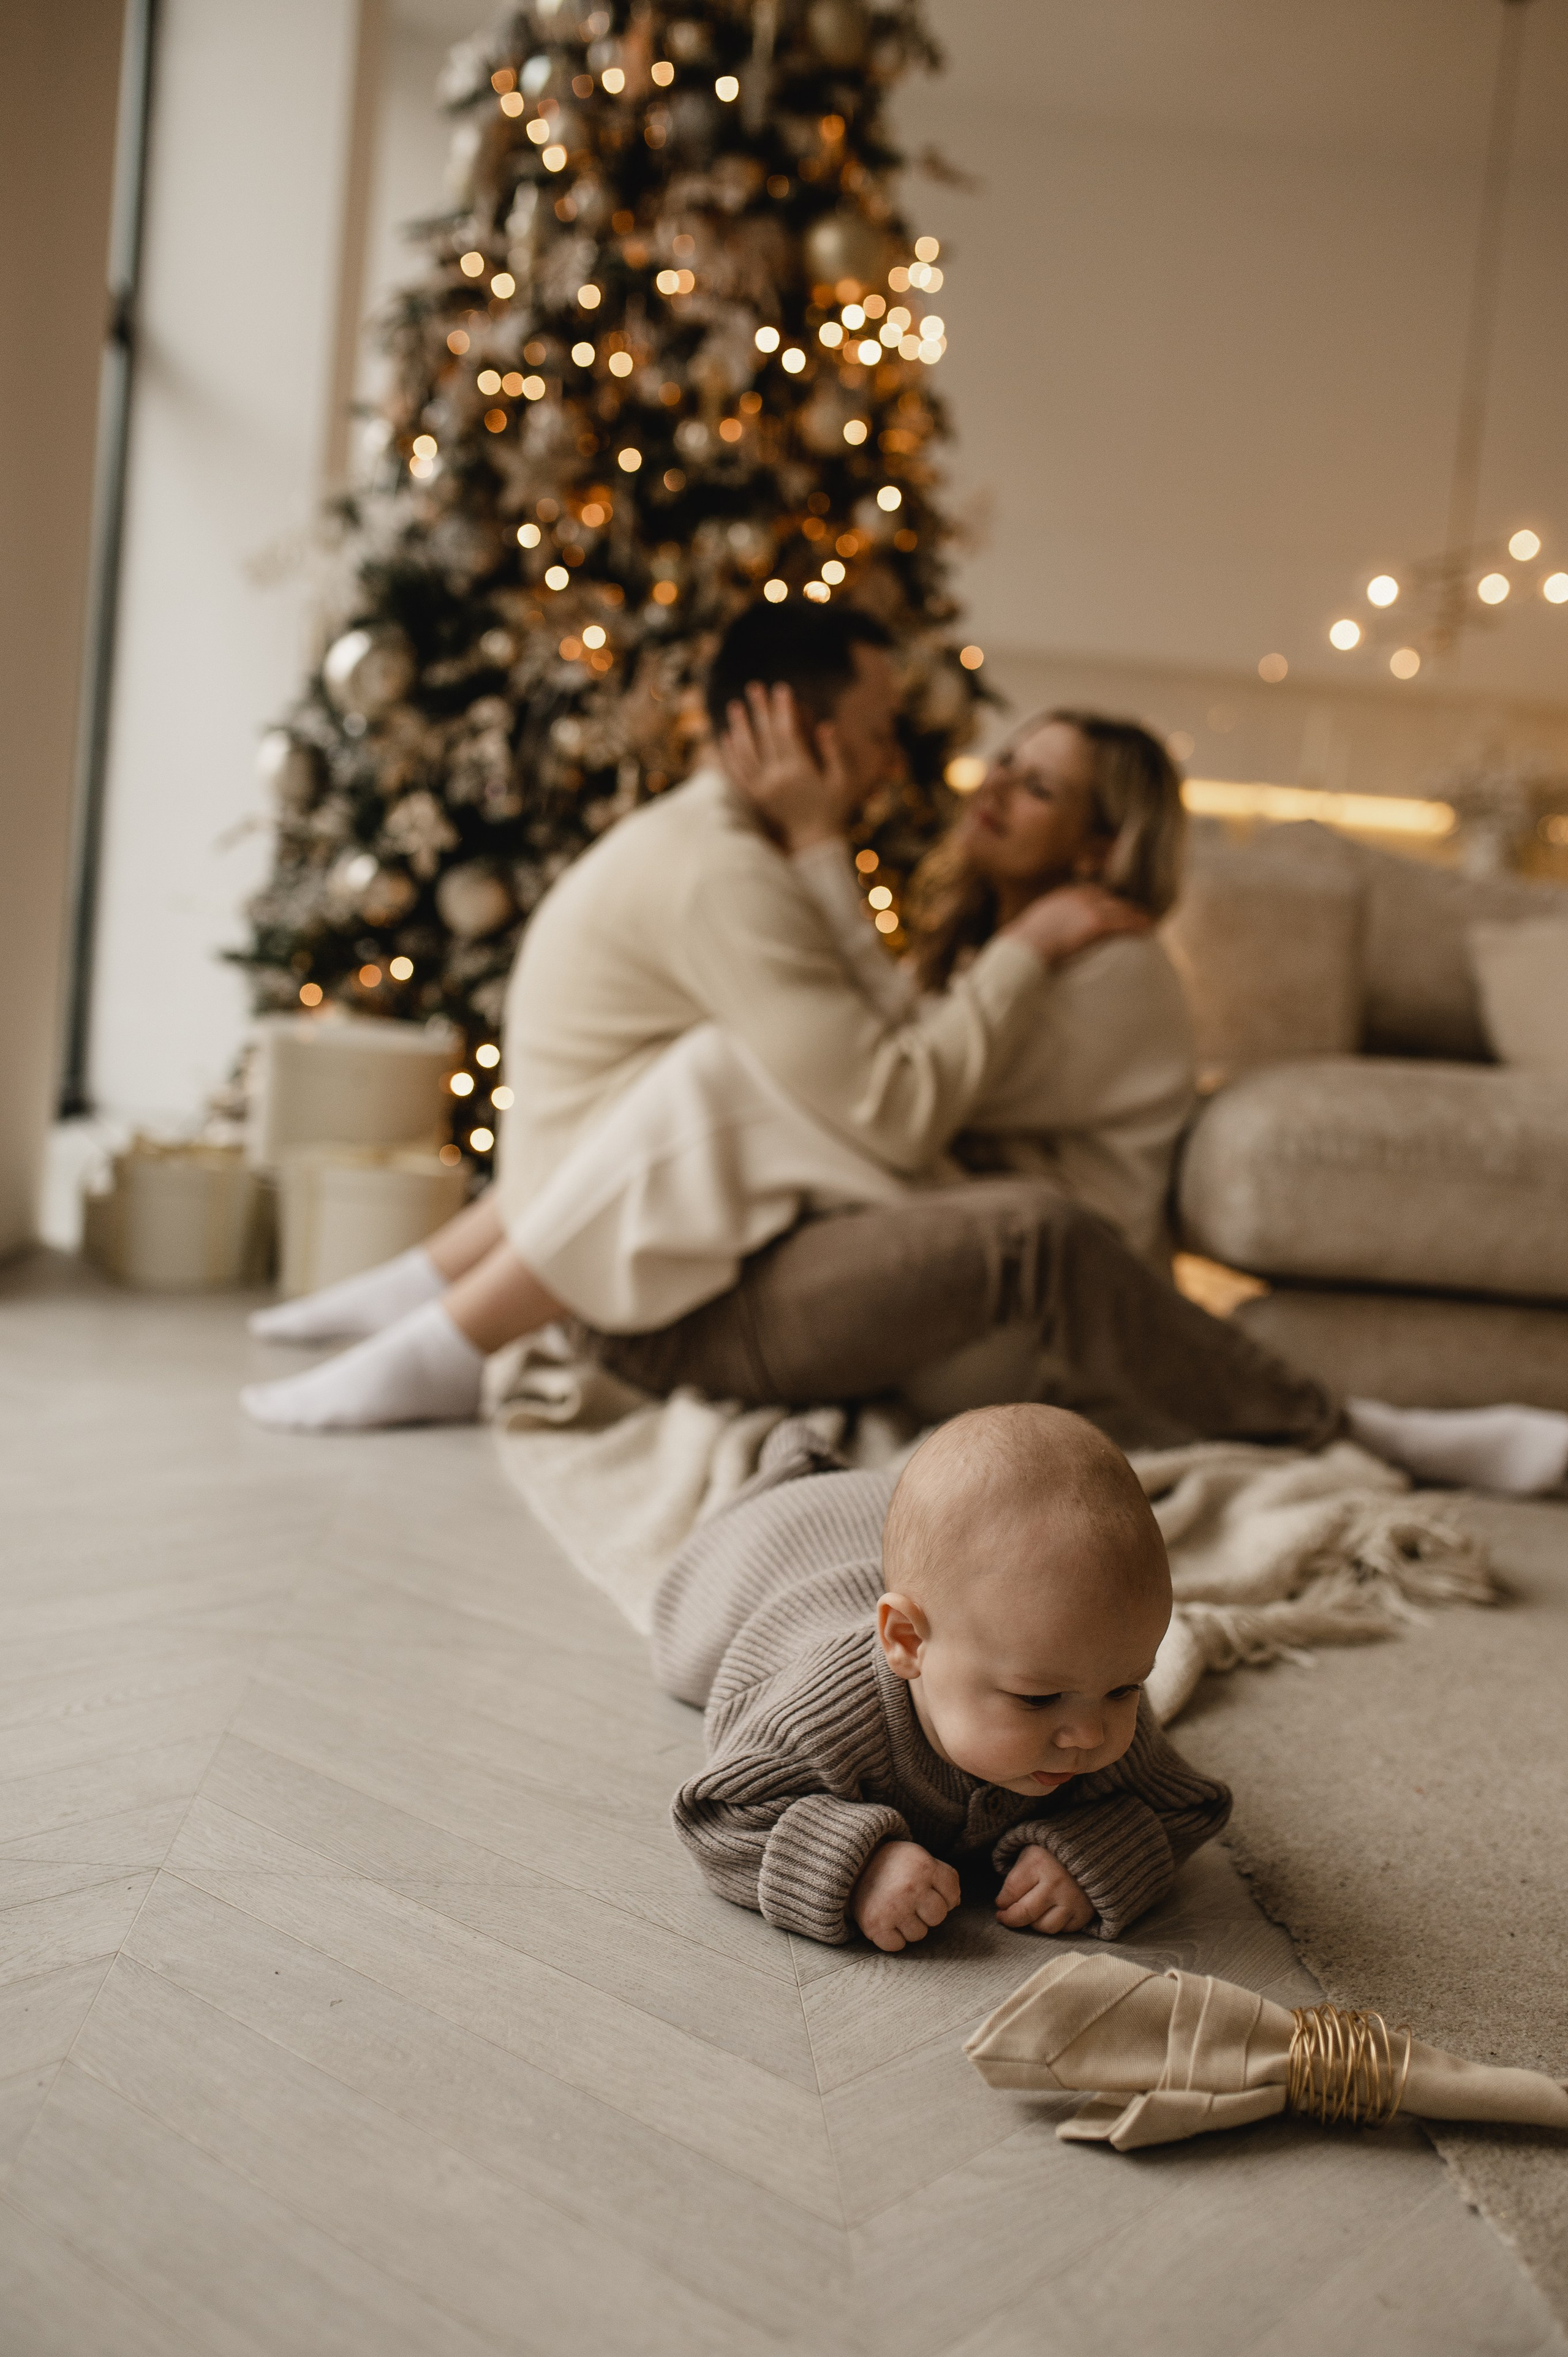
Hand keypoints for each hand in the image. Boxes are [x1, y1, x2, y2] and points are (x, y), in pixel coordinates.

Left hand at [720, 681, 853, 852]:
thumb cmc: (833, 808)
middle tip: (754, 687)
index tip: (781, 688)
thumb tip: (825, 724)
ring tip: (736, 706)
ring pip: (747, 752)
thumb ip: (833, 752)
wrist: (813, 841)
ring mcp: (763, 788)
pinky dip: (731, 755)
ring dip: (740, 727)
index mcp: (801, 770)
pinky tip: (726, 737)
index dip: (783, 709)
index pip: (788, 732)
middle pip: (765, 737)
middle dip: (760, 709)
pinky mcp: (754, 798)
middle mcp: (778, 777)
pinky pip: (738, 773)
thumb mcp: (842, 780)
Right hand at [851, 1840, 961, 1951]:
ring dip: (910, 1925)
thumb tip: (956, 1903)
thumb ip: (943, 1875)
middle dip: (927, 1912)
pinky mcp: (875, 1924)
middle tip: (912, 1901)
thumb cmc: (892, 1863)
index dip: (944, 1896)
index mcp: (925, 1867)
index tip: (930, 1891)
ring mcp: (892, 1907)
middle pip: (938, 1917)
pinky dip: (893, 1938)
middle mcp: (910, 1887)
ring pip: (919, 1934)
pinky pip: (897, 1946)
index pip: (952, 1896)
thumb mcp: (920, 1857)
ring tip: (897, 1908)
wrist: (851, 1864)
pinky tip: (887, 1921)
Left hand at [995, 1844, 1094, 1934]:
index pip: (1010, 1892)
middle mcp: (1056, 1883)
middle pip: (1024, 1913)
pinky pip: (1063, 1930)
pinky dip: (1054, 1925)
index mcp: (1039, 1863)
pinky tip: (1049, 1914)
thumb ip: (1016, 1875)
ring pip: (1044, 1927)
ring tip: (1030, 1914)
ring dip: (1033, 1923)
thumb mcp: (1031, 1853)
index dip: (1001, 1901)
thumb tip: (1003, 1903)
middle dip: (1010, 1918)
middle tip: (1004, 1917)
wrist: (1092, 1851)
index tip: (1000, 1903)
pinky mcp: (1084, 1913)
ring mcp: (1072, 1900)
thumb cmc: (1053, 1854)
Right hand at [1003, 882, 1150, 968]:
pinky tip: (1148, 928)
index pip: (1094, 892)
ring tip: (1147, 922)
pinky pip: (1123, 922)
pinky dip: (1137, 924)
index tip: (1116, 908)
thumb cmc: (1025, 945)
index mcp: (1065, 894)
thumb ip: (1051, 920)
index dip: (1107, 901)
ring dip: (1135, 915)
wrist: (1024, 950)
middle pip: (1110, 899)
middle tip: (1136, 915)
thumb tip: (1053, 931)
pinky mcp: (1096, 923)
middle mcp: (1079, 896)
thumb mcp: (1037, 923)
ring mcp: (1088, 908)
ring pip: (1120, 909)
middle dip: (1123, 907)